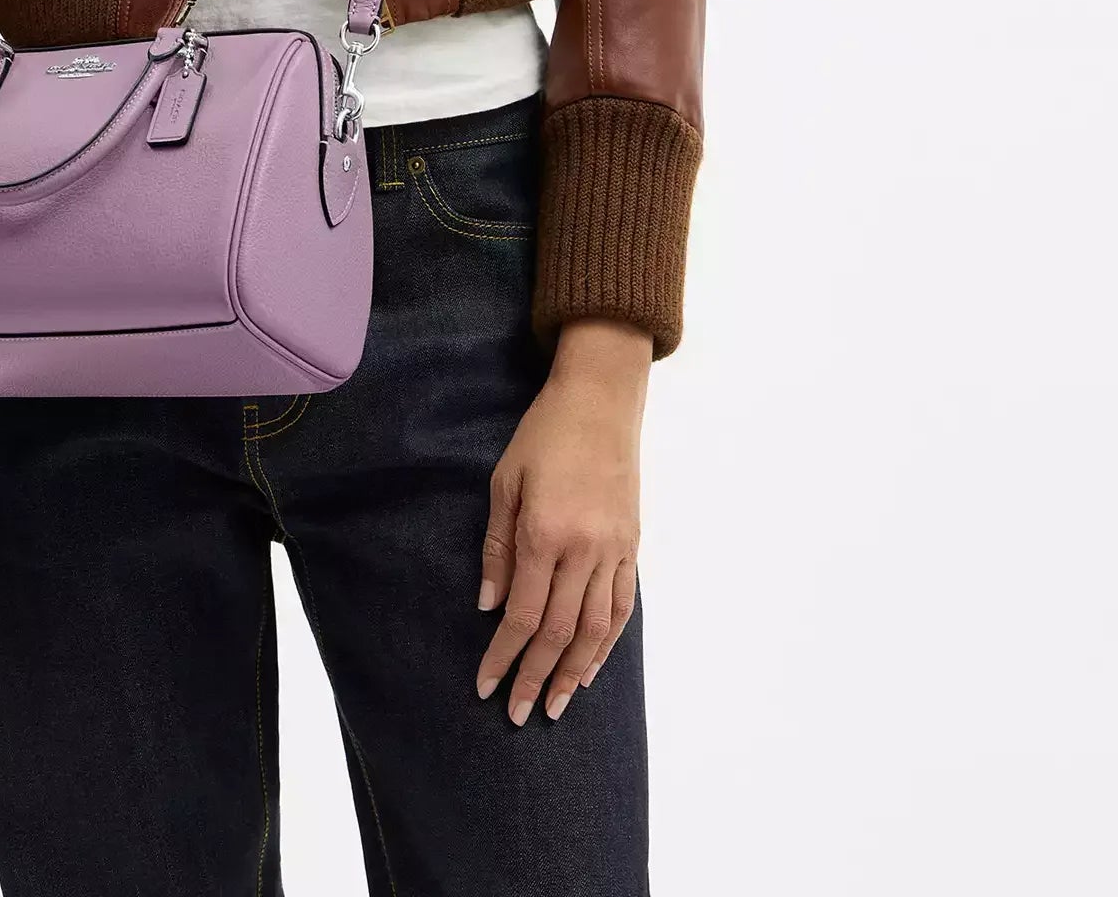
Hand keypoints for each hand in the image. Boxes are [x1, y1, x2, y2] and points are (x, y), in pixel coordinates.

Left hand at [473, 317, 649, 725]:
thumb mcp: (504, 483)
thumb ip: (497, 548)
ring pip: (595, 630)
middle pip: (558, 632)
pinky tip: (591, 667)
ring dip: (574, 673)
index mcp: (544, 534)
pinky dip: (607, 644)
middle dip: (535, 677)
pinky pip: (622, 607)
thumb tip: (488, 607)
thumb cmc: (543, 436)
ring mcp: (613, 551)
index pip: (521, 614)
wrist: (601, 402)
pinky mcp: (632, 547)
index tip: (486, 686)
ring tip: (557, 706)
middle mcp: (583, 550)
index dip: (502, 656)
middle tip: (519, 714)